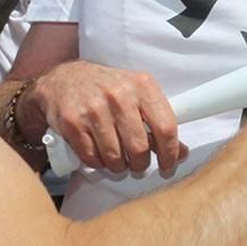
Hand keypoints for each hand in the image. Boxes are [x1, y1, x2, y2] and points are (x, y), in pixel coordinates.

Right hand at [21, 61, 185, 176]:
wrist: (65, 79)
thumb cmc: (108, 89)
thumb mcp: (138, 94)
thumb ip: (159, 121)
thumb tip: (181, 153)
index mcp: (142, 86)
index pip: (165, 127)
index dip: (170, 153)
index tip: (168, 165)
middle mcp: (119, 95)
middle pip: (139, 147)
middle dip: (140, 164)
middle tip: (137, 164)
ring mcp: (94, 109)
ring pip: (115, 157)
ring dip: (118, 166)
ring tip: (117, 159)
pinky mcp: (72, 122)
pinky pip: (92, 158)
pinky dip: (98, 163)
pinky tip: (99, 153)